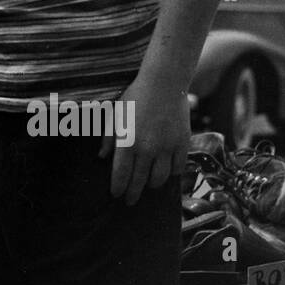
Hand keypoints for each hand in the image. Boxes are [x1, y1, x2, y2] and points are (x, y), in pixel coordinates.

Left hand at [98, 76, 190, 204]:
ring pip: (160, 179)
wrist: (165, 83)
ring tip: (148, 184)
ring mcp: (167, 148)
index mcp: (127, 143)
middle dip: (133, 194)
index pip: (121, 176)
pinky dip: (172, 173)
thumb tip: (102, 157)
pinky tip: (167, 171)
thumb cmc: (136, 96)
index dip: (118, 189)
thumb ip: (108, 138)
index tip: (116, 194)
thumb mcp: (116, 115)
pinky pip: (178, 167)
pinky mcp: (182, 144)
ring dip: (152, 184)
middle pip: (139, 182)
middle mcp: (147, 149)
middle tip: (130, 201)